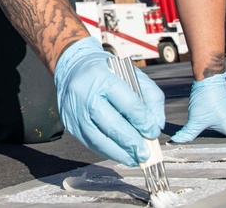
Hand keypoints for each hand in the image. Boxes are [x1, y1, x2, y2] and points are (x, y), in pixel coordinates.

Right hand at [54, 36, 165, 165]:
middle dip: (131, 142)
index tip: (153, 132)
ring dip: (119, 152)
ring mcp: (74, 110)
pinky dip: (107, 150)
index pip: (127, 104)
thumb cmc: (106, 71)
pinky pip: (89, 142)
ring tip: (135, 159)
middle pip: (111, 124)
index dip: (143, 121)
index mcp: (102, 77)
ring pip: (98, 139)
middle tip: (145, 153)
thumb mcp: (132, 74)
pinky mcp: (69, 123)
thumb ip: (150, 97)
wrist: (73, 66)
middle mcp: (84, 93)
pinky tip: (120, 153)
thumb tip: (156, 125)